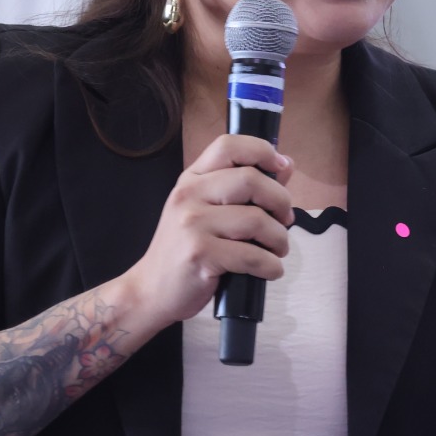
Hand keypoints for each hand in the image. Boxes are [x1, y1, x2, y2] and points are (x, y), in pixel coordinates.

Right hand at [126, 134, 294, 326]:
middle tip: (285, 220)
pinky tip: (268, 270)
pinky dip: (271, 266)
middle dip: (280, 201)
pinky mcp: (200, 254)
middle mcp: (189, 195)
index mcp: (192, 179)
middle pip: (251, 180)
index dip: (262, 150)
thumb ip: (245, 187)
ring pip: (256, 219)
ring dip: (279, 238)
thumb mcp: (206, 211)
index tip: (280, 166)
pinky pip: (252, 255)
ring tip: (277, 250)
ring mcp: (192, 224)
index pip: (228, 146)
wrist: (150, 290)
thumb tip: (285, 164)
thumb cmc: (184, 250)